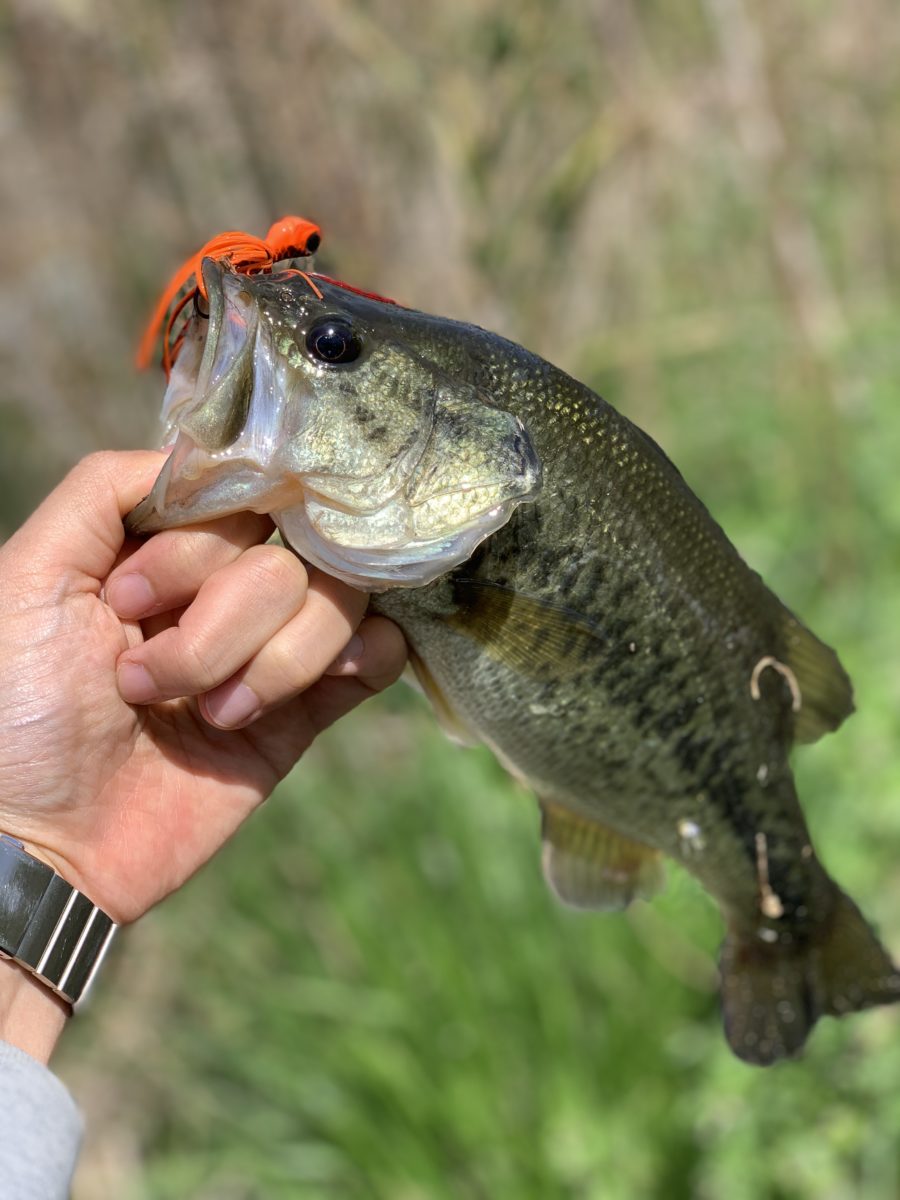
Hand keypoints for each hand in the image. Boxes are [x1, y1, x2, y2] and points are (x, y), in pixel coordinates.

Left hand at [0, 451, 405, 926]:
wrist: (40, 846)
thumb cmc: (12, 710)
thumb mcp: (30, 576)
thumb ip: (106, 490)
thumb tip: (204, 454)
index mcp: (160, 549)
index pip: (238, 499)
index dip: (197, 549)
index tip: (128, 604)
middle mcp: (221, 589)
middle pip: (290, 553)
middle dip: (218, 624)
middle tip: (142, 682)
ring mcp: (268, 648)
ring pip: (338, 599)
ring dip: (272, 660)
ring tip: (204, 715)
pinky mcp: (305, 712)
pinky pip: (379, 653)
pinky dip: (363, 658)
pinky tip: (305, 691)